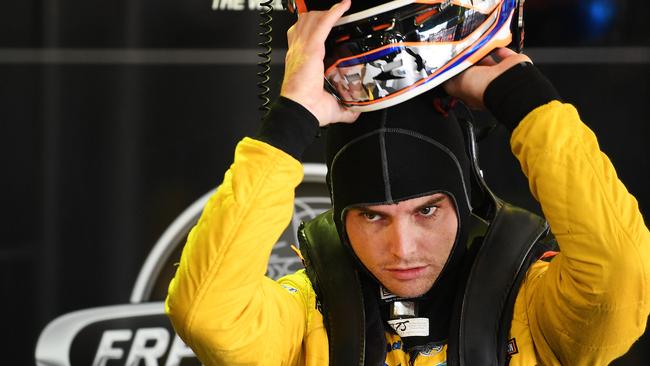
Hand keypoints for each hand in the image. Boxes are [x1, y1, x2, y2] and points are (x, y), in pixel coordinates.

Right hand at [280, 0, 359, 126]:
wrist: (299, 111)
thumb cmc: (307, 109)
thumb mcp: (329, 105)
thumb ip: (343, 108)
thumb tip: (354, 112)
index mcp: (299, 62)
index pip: (301, 36)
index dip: (311, 27)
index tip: (322, 24)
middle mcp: (298, 51)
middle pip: (305, 22)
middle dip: (319, 16)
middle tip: (335, 16)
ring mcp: (303, 48)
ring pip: (312, 19)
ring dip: (327, 12)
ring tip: (340, 9)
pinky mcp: (311, 48)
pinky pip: (323, 23)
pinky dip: (334, 12)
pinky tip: (344, 6)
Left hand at [443, 48, 531, 108]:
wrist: (506, 82)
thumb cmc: (482, 88)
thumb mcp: (455, 84)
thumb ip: (448, 77)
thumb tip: (440, 74)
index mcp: (472, 92)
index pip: (460, 81)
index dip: (454, 72)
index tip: (450, 61)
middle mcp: (486, 84)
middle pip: (474, 69)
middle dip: (467, 59)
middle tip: (460, 49)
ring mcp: (498, 74)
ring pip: (488, 60)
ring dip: (481, 52)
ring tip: (473, 43)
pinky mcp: (510, 64)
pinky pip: (503, 53)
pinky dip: (497, 46)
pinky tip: (490, 41)